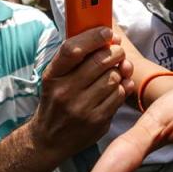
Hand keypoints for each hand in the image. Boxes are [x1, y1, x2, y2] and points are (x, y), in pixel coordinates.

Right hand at [28, 27, 133, 163]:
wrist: (49, 139)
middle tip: (118, 52)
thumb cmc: (57, 99)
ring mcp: (81, 108)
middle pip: (100, 61)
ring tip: (116, 71)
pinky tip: (117, 87)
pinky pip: (119, 95)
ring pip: (113, 78)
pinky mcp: (96, 122)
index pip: (73, 49)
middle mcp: (65, 91)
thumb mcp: (56, 77)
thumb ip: (76, 57)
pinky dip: (123, 87)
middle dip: (115, 52)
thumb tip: (109, 36)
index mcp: (53, 75)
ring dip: (120, 71)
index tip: (107, 32)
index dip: (94, 37)